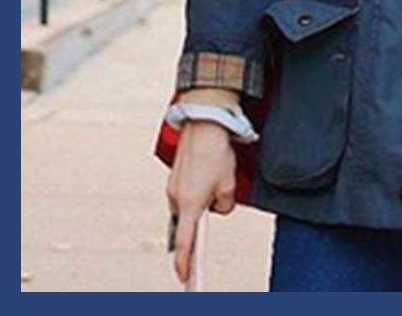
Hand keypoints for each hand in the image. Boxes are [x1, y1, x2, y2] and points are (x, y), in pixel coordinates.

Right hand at [164, 120, 235, 283]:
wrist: (203, 126)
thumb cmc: (216, 153)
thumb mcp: (229, 184)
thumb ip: (225, 203)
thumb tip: (219, 208)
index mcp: (190, 203)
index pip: (185, 241)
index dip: (185, 260)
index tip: (184, 274)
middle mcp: (176, 198)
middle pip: (189, 222)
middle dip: (204, 219)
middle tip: (215, 206)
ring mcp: (172, 189)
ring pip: (189, 207)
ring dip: (202, 203)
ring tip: (217, 179)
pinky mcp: (174, 180)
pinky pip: (187, 195)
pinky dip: (198, 193)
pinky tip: (210, 176)